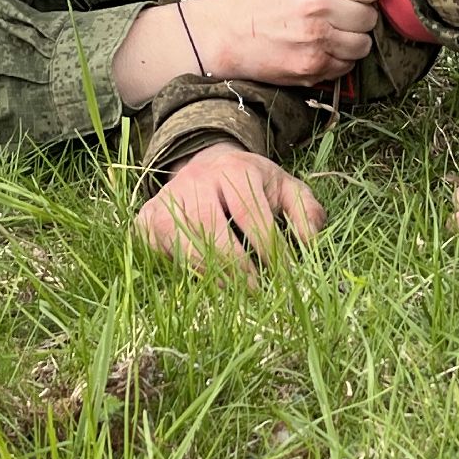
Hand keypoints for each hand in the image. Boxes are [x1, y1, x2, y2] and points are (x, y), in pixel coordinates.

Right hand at [135, 142, 325, 283]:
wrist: (205, 163)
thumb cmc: (252, 184)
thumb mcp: (285, 187)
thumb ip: (306, 211)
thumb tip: (312, 244)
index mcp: (234, 170)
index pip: (252, 214)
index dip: (269, 249)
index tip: (285, 276)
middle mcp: (196, 181)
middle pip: (213, 231)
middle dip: (237, 268)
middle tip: (258, 293)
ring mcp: (167, 200)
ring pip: (185, 246)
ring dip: (211, 275)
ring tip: (235, 295)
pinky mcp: (147, 219)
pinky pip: (160, 253)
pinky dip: (180, 271)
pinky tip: (202, 282)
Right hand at [193, 0, 383, 83]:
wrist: (222, 35)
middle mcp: (317, 9)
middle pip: (370, 13)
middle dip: (356, 9)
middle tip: (333, 4)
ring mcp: (316, 42)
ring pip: (364, 42)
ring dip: (351, 35)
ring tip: (327, 24)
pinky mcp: (313, 69)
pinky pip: (349, 64)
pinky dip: (340, 57)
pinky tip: (319, 43)